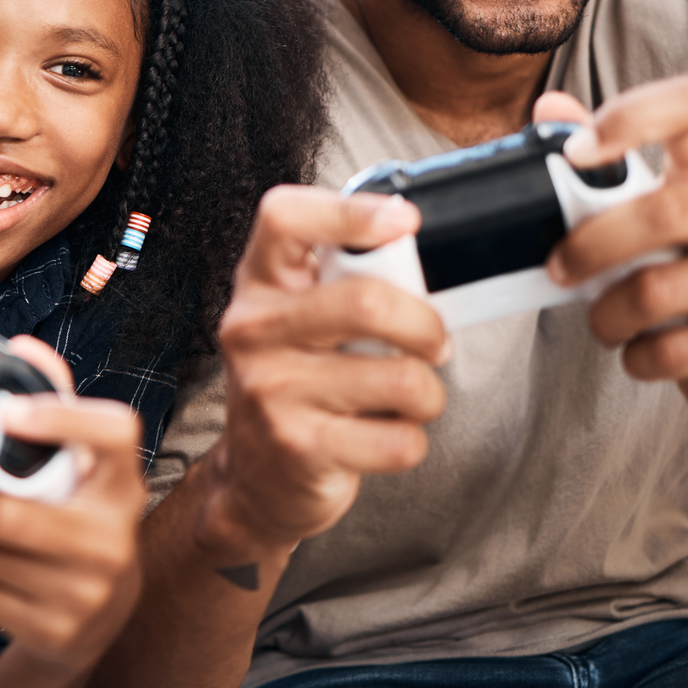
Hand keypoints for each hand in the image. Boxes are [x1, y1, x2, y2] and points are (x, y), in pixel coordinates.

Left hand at [0, 337, 145, 674]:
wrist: (99, 619)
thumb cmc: (78, 519)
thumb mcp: (79, 467)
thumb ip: (56, 402)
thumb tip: (21, 346)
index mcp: (124, 484)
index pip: (113, 433)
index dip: (59, 416)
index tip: (6, 412)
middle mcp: (115, 539)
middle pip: (7, 512)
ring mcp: (88, 593)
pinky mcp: (56, 632)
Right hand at [205, 185, 448, 555]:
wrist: (256, 477)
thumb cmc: (295, 384)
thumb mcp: (301, 320)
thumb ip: (343, 283)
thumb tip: (420, 265)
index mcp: (261, 284)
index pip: (285, 218)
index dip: (349, 211)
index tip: (404, 221)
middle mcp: (254, 330)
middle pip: (366, 301)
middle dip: (425, 326)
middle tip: (433, 342)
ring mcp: (271, 390)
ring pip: (400, 378)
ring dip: (426, 394)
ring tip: (402, 397)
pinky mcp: (299, 447)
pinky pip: (399, 439)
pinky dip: (410, 440)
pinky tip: (381, 435)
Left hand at [538, 81, 687, 434]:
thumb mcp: (663, 220)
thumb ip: (607, 171)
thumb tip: (551, 108)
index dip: (629, 118)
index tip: (575, 154)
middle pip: (665, 211)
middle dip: (593, 245)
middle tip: (560, 269)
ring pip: (659, 290)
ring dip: (608, 315)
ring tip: (606, 321)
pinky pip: (675, 351)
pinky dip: (638, 357)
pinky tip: (644, 352)